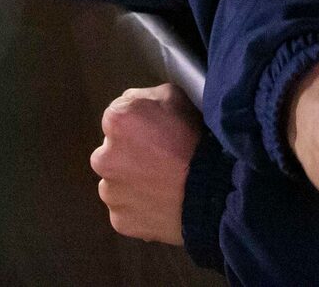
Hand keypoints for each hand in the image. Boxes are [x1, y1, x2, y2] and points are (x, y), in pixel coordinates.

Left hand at [90, 85, 205, 245]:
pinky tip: (161, 204)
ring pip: (116, 184)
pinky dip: (139, 209)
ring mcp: (110, 193)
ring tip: (161, 185)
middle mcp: (103, 158)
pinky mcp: (120, 220)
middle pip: (111, 153)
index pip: (116, 119)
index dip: (137, 126)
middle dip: (128, 156)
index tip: (155, 134)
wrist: (215, 192)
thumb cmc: (195, 140)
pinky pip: (126, 211)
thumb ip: (144, 98)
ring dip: (131, 183)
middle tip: (158, 162)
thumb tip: (133, 106)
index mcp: (115, 122)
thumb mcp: (174, 97)